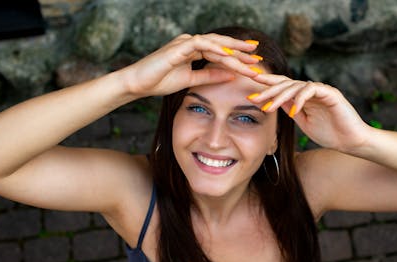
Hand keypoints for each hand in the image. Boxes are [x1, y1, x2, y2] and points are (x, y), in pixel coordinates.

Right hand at [120, 33, 260, 97]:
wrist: (138, 84)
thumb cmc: (160, 81)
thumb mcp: (190, 80)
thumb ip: (210, 76)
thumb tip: (230, 76)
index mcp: (193, 49)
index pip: (219, 52)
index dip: (237, 57)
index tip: (253, 64)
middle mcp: (190, 43)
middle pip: (220, 45)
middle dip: (240, 50)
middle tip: (258, 56)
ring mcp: (184, 43)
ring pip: (214, 44)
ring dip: (232, 51)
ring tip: (249, 57)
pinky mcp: (178, 47)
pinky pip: (201, 44)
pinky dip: (216, 49)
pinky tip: (229, 56)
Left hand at [248, 75, 372, 151]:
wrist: (351, 142)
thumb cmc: (329, 134)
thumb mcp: (302, 121)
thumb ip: (290, 109)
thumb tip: (272, 101)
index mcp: (303, 96)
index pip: (282, 87)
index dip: (266, 88)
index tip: (250, 94)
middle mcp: (311, 90)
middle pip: (285, 83)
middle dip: (267, 89)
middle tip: (253, 97)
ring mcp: (321, 90)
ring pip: (296, 86)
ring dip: (280, 96)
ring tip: (268, 107)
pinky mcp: (331, 93)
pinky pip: (312, 90)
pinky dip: (300, 99)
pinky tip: (292, 111)